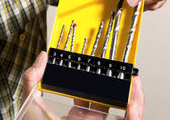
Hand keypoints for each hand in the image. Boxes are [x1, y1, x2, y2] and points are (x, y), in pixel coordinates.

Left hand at [21, 52, 144, 119]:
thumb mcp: (32, 103)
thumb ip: (32, 79)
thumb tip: (41, 57)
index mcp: (72, 116)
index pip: (86, 97)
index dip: (92, 82)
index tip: (94, 67)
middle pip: (107, 103)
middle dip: (114, 86)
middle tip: (116, 71)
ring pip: (124, 112)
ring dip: (132, 95)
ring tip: (132, 80)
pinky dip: (137, 107)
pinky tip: (134, 93)